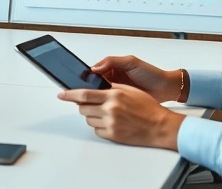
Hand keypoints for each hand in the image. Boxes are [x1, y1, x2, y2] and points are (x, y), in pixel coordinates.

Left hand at [58, 86, 185, 149]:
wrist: (160, 126)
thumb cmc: (148, 107)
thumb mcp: (130, 90)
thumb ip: (111, 88)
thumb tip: (94, 86)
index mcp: (113, 95)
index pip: (84, 94)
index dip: (69, 94)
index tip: (61, 94)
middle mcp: (110, 109)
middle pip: (83, 108)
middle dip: (83, 105)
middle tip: (92, 104)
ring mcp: (111, 123)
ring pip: (88, 119)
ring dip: (92, 116)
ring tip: (106, 113)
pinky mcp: (113, 135)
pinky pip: (97, 130)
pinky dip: (100, 126)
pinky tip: (111, 122)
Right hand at [90, 55, 182, 102]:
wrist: (166, 88)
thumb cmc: (151, 74)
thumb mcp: (132, 63)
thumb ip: (113, 62)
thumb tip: (95, 68)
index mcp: (113, 68)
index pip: (95, 71)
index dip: (88, 77)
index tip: (82, 82)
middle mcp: (113, 79)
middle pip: (95, 84)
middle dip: (90, 88)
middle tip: (87, 93)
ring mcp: (116, 91)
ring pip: (100, 95)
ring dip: (97, 97)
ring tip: (94, 100)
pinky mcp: (121, 102)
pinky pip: (108, 103)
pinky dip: (105, 105)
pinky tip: (103, 107)